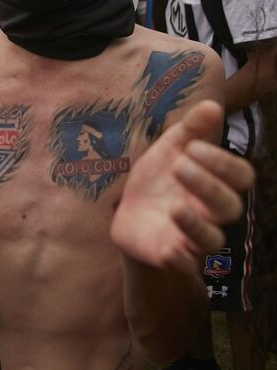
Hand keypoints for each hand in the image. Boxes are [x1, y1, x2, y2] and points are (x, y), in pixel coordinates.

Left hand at [111, 100, 252, 274]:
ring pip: (212, 239)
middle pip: (229, 207)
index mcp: (215, 183)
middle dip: (207, 186)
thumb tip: (212, 104)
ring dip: (195, 223)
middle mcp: (210, 213)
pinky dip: (180, 259)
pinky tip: (169, 248)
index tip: (193, 147)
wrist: (128, 214)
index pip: (240, 177)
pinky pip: (184, 265)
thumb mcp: (169, 148)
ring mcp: (191, 237)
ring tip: (173, 207)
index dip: (223, 163)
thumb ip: (190, 129)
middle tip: (178, 166)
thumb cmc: (158, 179)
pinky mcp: (171, 256)